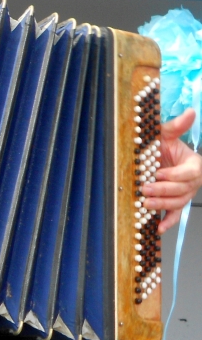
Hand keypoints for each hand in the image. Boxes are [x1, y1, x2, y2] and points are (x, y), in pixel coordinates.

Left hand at [141, 108, 201, 232]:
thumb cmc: (163, 145)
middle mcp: (192, 181)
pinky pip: (175, 215)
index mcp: (194, 164)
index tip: (158, 172)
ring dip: (162, 205)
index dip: (174, 174)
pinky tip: (158, 227)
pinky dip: (168, 222)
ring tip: (145, 204)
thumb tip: (190, 112)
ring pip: (177, 203)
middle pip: (182, 190)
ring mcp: (184, 193)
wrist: (158, 156)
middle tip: (146, 189)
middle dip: (163, 190)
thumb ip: (177, 126)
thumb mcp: (167, 134)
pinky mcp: (175, 203)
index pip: (189, 172)